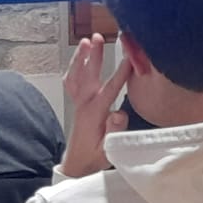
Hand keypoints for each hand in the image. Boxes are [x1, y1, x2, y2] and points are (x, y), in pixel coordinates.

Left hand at [61, 34, 130, 177]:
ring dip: (82, 57)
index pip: (110, 89)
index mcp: (94, 113)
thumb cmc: (94, 158)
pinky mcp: (77, 105)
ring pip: (78, 75)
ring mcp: (79, 103)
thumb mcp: (108, 150)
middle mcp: (85, 104)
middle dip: (94, 56)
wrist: (77, 165)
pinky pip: (72, 83)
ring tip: (86, 40)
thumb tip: (118, 113)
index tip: (130, 59)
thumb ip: (114, 132)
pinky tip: (79, 59)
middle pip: (89, 75)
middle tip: (98, 38)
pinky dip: (74, 69)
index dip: (121, 73)